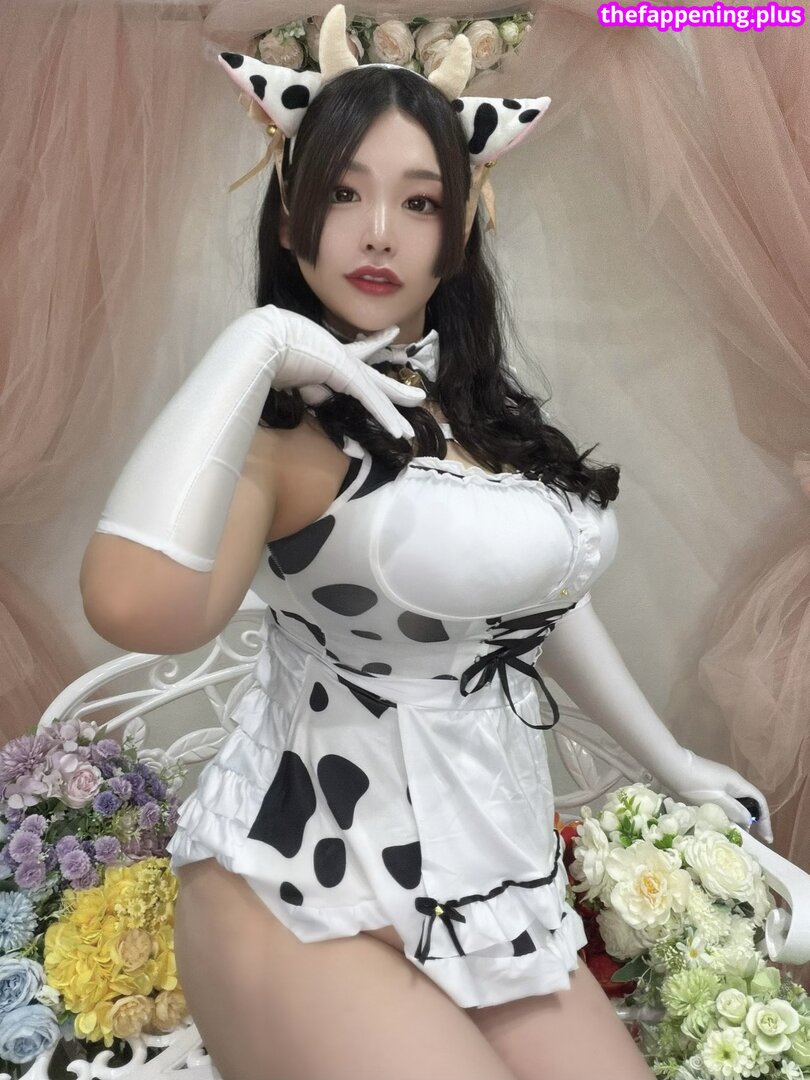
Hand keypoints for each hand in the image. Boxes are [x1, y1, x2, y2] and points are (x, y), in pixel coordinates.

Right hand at [262, 310, 425, 439]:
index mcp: (330, 355)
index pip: (359, 351)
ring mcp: (348, 365)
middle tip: (419, 397)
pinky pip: (371, 401)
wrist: (266, 340)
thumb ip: (313, 387)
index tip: (392, 332)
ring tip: (413, 429)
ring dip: (397, 412)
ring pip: (380, 392)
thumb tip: (322, 396)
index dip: (376, 343)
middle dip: (397, 390)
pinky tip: (399, 433)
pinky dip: (385, 418)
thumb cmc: (272, 353)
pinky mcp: (348, 374)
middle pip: (377, 377)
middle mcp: (343, 357)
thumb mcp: (296, 376)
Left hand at [660, 749, 773, 842]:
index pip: (759, 801)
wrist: (670, 766)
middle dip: (752, 820)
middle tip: (750, 839)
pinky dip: (725, 812)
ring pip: (735, 802)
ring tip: (735, 834)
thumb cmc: (695, 783)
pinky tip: (719, 822)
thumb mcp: (717, 799)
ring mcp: (719, 781)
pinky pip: (723, 800)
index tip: (766, 839)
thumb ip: (735, 810)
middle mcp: (731, 780)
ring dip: (737, 817)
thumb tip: (749, 822)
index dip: (765, 820)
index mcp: (737, 783)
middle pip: (749, 802)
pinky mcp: (707, 783)